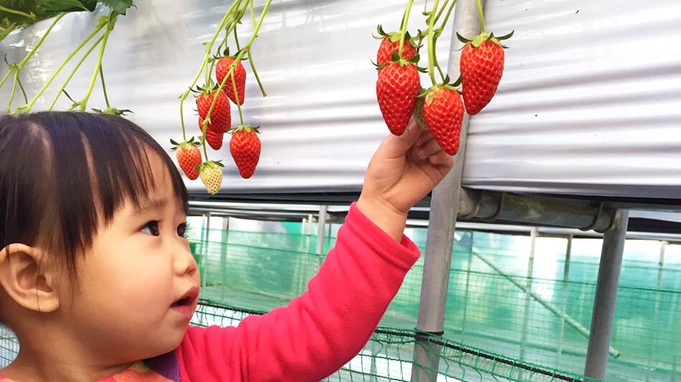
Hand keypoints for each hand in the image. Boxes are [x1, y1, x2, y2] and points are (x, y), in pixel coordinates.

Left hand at [357, 118, 453, 239]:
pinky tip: (429, 159)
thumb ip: (404, 134)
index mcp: (405, 136)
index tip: (426, 110)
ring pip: (443, 139)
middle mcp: (418, 144)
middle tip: (421, 135)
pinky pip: (449, 155)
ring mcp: (429, 155)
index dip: (423, 114)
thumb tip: (416, 120)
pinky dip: (441, 155)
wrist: (385, 200)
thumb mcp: (388, 150)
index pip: (419, 119)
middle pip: (434, 127)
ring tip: (419, 153)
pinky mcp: (439, 168)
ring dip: (432, 144)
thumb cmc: (380, 177)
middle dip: (430, 129)